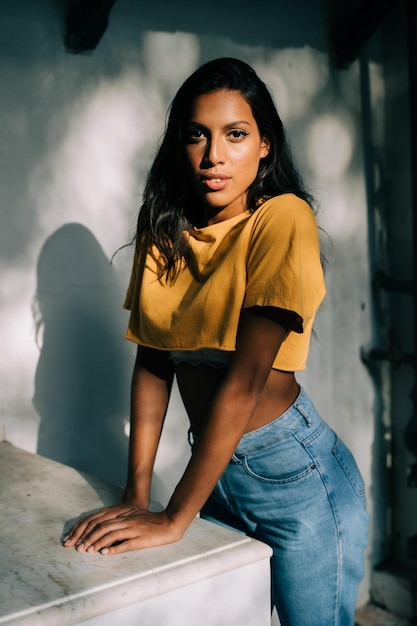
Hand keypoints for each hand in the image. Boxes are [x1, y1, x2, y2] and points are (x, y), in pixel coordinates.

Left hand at [62, 504, 182, 554]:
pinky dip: (114, 548)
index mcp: (123, 515)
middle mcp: (126, 520)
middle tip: (78, 547)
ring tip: (87, 551)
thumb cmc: (151, 522)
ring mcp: (133, 529)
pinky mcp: (141, 539)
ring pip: (111, 534)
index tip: (76, 538)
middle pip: (102, 527)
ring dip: (97, 543)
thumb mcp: (133, 517)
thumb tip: (104, 533)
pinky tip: (105, 553)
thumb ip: (120, 522)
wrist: (169, 523)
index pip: (100, 520)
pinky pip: (125, 543)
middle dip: (87, 537)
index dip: (86, 529)